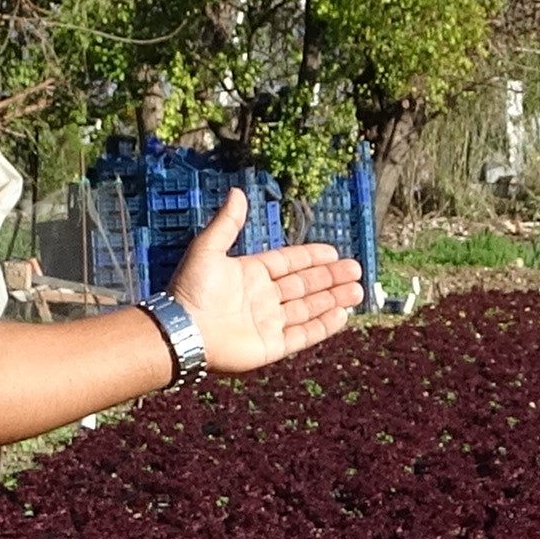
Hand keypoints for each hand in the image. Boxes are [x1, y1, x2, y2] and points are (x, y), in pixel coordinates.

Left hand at [166, 189, 365, 371]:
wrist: (182, 330)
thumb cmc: (190, 289)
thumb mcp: (208, 248)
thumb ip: (227, 223)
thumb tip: (237, 192)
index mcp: (249, 274)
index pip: (287, 264)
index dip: (310, 258)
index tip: (332, 252)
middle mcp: (262, 298)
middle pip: (304, 286)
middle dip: (330, 278)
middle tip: (355, 270)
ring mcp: (268, 323)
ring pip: (308, 309)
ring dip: (333, 299)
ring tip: (357, 291)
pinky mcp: (271, 346)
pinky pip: (303, 334)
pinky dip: (323, 326)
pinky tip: (342, 315)